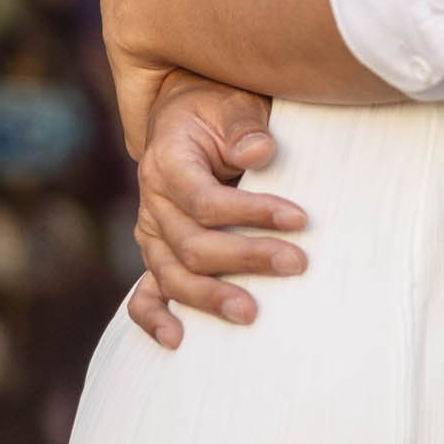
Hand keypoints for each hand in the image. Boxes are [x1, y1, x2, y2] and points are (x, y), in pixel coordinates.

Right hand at [123, 73, 308, 349]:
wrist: (187, 114)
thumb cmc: (218, 110)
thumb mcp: (233, 104)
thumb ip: (244, 127)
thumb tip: (259, 153)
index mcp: (166, 163)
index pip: (206, 201)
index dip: (252, 213)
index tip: (301, 218)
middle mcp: (152, 202)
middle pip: (193, 244)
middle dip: (246, 257)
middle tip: (297, 264)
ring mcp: (151, 233)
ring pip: (173, 275)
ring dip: (211, 297)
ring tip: (251, 314)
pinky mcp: (157, 253)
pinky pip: (143, 294)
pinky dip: (154, 319)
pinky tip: (178, 340)